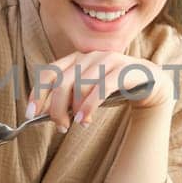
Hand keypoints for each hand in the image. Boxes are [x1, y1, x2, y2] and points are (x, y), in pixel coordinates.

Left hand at [26, 51, 173, 132]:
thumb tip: (47, 114)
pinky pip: (101, 89)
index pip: (48, 73)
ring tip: (76, 125)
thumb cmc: (115, 91)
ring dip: (74, 109)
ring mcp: (107, 60)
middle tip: (60, 126)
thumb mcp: (88, 93)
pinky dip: (90, 107)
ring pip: (80, 85)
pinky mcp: (123, 70)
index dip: (37, 92)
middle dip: (56, 107)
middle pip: (62, 81)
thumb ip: (70, 99)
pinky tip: (86, 121)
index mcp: (76, 59)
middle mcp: (89, 56)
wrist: (151, 85)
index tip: (30, 113)